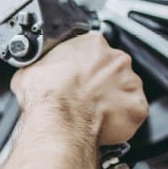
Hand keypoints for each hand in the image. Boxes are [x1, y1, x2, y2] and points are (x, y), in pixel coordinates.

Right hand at [10, 33, 147, 144]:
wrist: (59, 121)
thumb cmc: (46, 96)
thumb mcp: (30, 70)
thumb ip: (42, 66)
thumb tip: (36, 73)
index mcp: (92, 44)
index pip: (93, 50)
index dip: (84, 66)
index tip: (76, 77)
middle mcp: (116, 59)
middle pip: (113, 68)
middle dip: (101, 83)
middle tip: (83, 98)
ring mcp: (130, 82)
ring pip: (125, 90)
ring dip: (112, 101)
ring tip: (91, 114)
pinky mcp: (137, 107)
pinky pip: (133, 113)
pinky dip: (121, 120)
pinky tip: (103, 124)